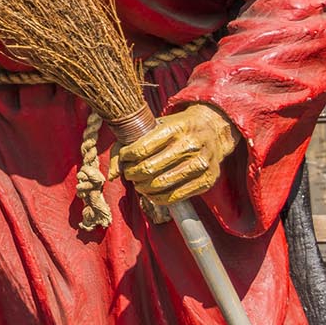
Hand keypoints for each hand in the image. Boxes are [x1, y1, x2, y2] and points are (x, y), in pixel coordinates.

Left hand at [115, 104, 238, 219]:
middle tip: (130, 173)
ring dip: (143, 187)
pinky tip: (151, 193)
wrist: (214, 131)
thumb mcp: (154, 126)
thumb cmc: (177, 129)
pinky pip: (175, 197)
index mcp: (177, 127)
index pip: (141, 148)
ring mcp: (202, 164)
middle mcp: (191, 145)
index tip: (125, 158)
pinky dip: (157, 198)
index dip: (126, 157)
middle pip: (149, 169)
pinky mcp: (207, 180)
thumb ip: (127, 145)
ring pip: (161, 185)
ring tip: (139, 183)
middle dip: (132, 174)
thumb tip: (111, 175)